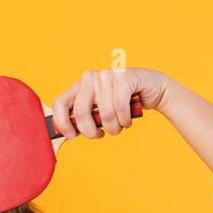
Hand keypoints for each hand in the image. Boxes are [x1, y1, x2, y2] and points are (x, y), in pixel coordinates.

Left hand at [49, 68, 170, 140]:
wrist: (152, 89)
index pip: (60, 103)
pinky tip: (127, 119)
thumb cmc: (122, 103)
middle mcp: (90, 78)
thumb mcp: (99, 111)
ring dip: (114, 128)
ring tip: (119, 126)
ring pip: (105, 114)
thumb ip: (83, 118)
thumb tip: (69, 134)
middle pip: (81, 112)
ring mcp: (106, 75)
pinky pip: (120, 108)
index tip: (71, 136)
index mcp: (79, 85)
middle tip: (99, 135)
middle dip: (90, 131)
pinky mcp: (124, 77)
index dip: (62, 123)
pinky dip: (125, 120)